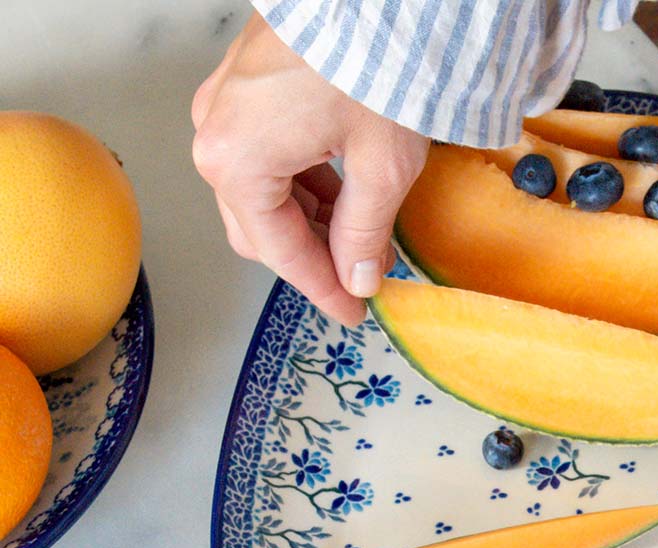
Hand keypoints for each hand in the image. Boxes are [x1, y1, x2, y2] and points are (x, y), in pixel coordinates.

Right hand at [191, 12, 428, 325]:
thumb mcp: (381, 165)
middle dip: (311, 258)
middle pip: (258, 228)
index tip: (354, 313)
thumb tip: (358, 277)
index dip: (322, 290)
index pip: (280, 252)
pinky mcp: (243, 84)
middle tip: (359, 280)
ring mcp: (224, 105)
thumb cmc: (371, 64)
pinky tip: (342, 193)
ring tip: (360, 238)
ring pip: (259, 194)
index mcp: (238, 162)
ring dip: (308, 222)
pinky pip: (263, 155)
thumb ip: (365, 232)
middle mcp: (216, 135)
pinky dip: (301, 183)